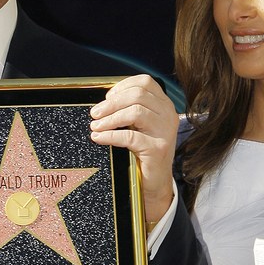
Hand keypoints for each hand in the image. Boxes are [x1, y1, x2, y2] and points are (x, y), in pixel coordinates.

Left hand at [89, 74, 177, 220]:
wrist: (154, 182)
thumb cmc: (142, 151)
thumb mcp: (139, 125)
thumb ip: (128, 109)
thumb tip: (103, 103)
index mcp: (163, 104)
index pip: (145, 82)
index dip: (122, 86)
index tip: (107, 98)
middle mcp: (168, 114)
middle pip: (138, 95)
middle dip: (111, 103)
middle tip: (95, 113)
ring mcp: (165, 131)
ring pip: (135, 112)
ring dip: (110, 118)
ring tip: (95, 126)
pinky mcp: (158, 148)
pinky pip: (130, 136)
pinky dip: (110, 135)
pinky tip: (99, 138)